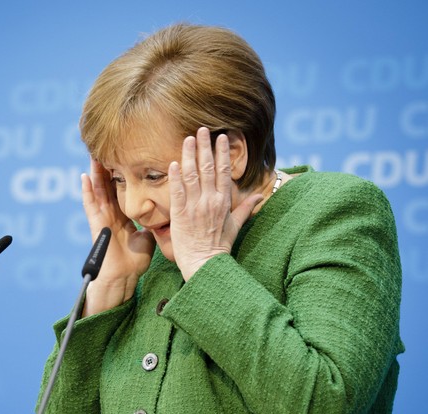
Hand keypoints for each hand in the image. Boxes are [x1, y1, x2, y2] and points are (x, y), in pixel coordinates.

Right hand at [81, 159, 155, 313]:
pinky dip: (86, 191)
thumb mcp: (147, 237)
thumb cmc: (134, 262)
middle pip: (108, 186)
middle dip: (107, 167)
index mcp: (123, 217)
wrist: (124, 277)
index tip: (126, 157)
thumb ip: (151, 224)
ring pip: (98, 191)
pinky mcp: (97, 225)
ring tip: (93, 155)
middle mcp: (111, 215)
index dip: (122, 175)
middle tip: (107, 148)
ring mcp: (102, 219)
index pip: (122, 190)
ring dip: (95, 173)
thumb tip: (163, 216)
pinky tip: (84, 177)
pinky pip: (90, 205)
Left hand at [168, 127, 262, 280]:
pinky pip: (178, 192)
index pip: (223, 172)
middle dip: (204, 147)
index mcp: (224, 202)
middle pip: (208, 168)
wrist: (204, 263)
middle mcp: (210, 200)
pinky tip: (173, 163)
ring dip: (189, 155)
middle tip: (201, 129)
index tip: (220, 137)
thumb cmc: (219, 246)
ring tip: (187, 139)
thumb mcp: (236, 225)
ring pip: (192, 175)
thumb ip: (246, 208)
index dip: (221, 153)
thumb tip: (261, 197)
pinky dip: (175, 177)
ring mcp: (195, 206)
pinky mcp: (180, 214)